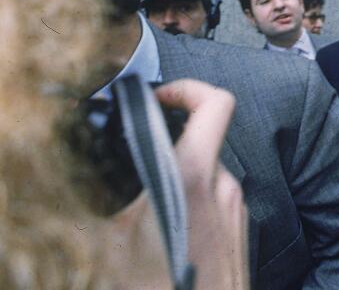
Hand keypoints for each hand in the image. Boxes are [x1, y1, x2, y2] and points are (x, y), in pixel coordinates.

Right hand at [104, 79, 248, 289]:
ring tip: (146, 209)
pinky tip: (167, 232)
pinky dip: (193, 204)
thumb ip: (100, 197)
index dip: (186, 88)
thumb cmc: (162, 288)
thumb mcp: (110, 244)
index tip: (159, 97)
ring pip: (207, 174)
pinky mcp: (242, 232)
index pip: (214, 103)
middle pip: (202, 141)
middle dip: (168, 147)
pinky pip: (216, 202)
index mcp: (195, 177)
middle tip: (136, 160)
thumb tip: (76, 177)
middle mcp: (224, 187)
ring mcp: (236, 210)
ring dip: (178, 180)